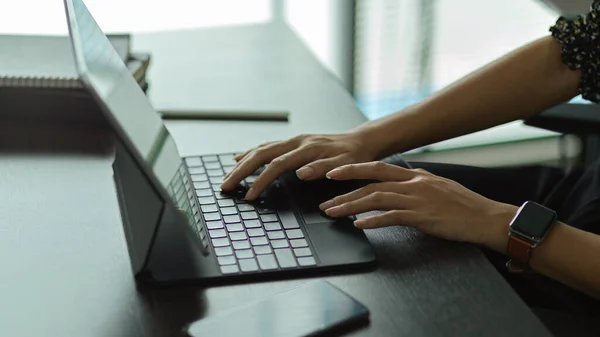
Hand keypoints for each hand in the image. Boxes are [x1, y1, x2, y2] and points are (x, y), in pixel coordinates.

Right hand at [221, 132, 378, 199]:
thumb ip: (324, 168)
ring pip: (260, 149)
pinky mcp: (293, 143)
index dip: (261, 181)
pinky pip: (266, 147)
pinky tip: (240, 159)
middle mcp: (296, 142)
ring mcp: (293, 141)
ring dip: (242, 164)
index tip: (250, 196)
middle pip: (260, 155)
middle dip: (240, 171)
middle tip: (225, 186)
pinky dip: (251, 154)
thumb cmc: (355, 156)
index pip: (276, 165)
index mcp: (307, 148)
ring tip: (227, 177)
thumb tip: (301, 173)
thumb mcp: (346, 165)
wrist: (362, 141)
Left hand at [319, 162, 517, 250]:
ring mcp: (418, 199)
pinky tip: (359, 225)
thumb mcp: (437, 187)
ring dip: (351, 206)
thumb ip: (414, 185)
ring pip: (376, 198)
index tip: (333, 173)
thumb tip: (395, 188)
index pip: (377, 168)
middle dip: (344, 190)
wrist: (487, 217)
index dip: (353, 169)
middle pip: (371, 183)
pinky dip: (373, 220)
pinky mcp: (423, 217)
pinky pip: (392, 217)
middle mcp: (414, 183)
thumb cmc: (464, 206)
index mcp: (415, 175)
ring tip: (333, 213)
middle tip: (324, 200)